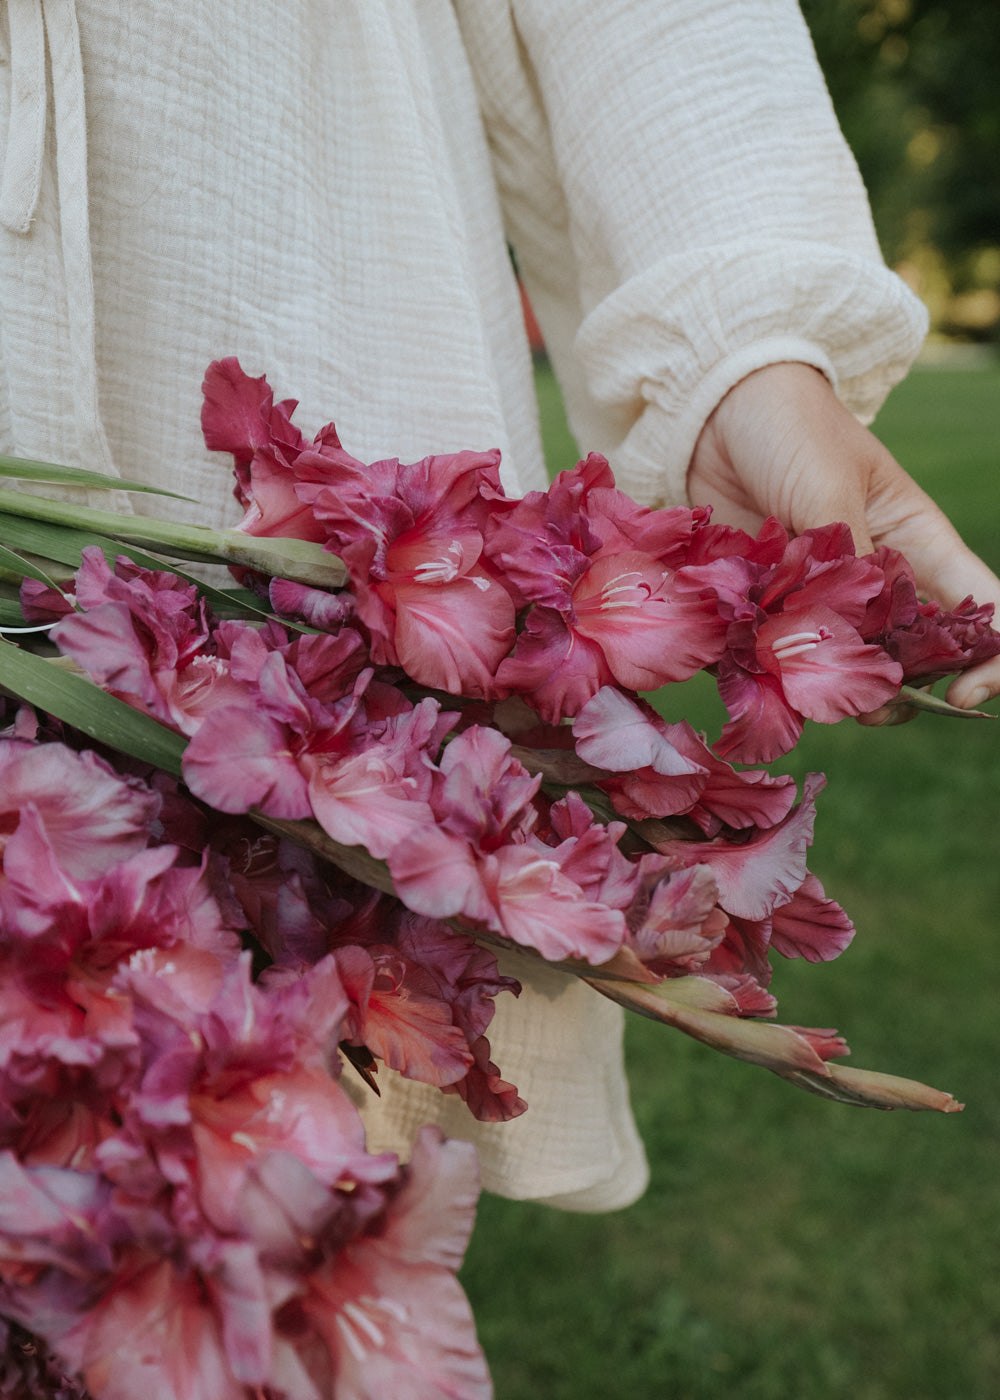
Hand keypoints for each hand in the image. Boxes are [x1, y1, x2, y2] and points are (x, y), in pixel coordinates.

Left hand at [687, 362, 999, 709]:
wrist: (716, 411)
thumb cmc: (791, 431)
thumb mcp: (829, 490)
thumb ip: (846, 563)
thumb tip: (857, 637)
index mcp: (921, 544)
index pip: (984, 611)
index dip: (989, 660)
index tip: (963, 694)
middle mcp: (883, 580)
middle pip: (914, 657)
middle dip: (899, 691)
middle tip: (867, 704)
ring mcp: (827, 596)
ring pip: (849, 666)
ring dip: (835, 689)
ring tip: (809, 688)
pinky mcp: (774, 604)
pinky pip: (783, 652)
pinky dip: (775, 668)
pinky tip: (760, 669)